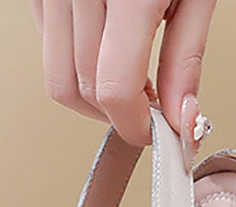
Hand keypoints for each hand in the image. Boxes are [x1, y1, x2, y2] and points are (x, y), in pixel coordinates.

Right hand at [30, 0, 217, 146]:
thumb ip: (186, 60)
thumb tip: (183, 120)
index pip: (112, 89)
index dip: (135, 126)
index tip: (158, 135)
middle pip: (80, 88)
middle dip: (118, 114)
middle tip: (152, 111)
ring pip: (58, 74)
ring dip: (95, 95)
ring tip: (133, 81)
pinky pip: (49, 42)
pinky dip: (77, 62)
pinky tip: (108, 51)